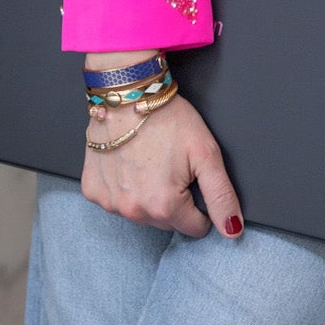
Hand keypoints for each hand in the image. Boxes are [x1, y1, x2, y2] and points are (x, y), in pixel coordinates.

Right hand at [80, 93, 243, 239]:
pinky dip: (122, 187)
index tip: (190, 177)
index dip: (198, 202)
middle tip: (170, 165)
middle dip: (173, 199)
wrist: (127, 93)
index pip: (194, 226)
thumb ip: (221, 195)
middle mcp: (134, 210)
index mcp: (164, 206)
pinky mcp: (92, 190)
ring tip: (149, 161)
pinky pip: (115, 201)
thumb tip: (232, 230)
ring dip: (147, 195)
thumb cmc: (167, 118)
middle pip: (166, 221)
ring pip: (141, 213)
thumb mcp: (206, 153)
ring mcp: (110, 202)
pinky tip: (128, 163)